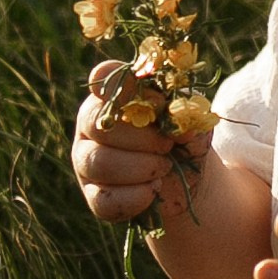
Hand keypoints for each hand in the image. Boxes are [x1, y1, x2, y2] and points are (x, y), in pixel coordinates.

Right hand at [71, 59, 191, 228]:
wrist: (187, 180)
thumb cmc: (182, 138)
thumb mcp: (190, 121)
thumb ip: (182, 113)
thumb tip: (173, 119)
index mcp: (114, 96)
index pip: (103, 78)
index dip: (124, 88)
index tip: (157, 103)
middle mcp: (92, 125)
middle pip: (99, 126)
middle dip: (143, 139)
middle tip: (168, 145)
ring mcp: (87, 161)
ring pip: (98, 164)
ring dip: (141, 168)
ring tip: (164, 168)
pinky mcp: (93, 195)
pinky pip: (104, 200)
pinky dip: (135, 197)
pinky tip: (153, 190)